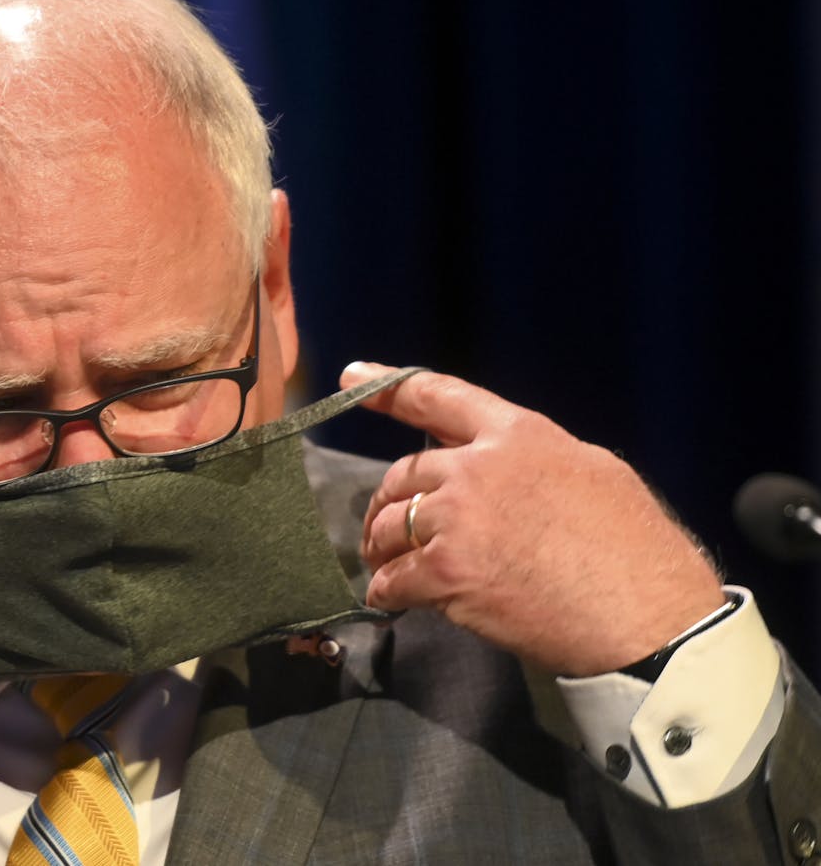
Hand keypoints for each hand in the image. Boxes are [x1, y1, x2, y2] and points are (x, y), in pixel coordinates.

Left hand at [340, 362, 722, 676]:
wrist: (647, 620)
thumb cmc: (637, 552)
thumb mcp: (595, 473)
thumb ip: (537, 461)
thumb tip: (510, 469)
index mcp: (519, 434)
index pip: (439, 396)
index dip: (389, 387)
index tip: (351, 378)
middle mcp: (478, 467)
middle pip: (404, 475)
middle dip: (387, 502)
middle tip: (382, 530)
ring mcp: (458, 519)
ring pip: (390, 526)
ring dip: (381, 549)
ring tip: (386, 569)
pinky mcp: (447, 572)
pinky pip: (394, 578)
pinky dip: (387, 592)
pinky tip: (392, 601)